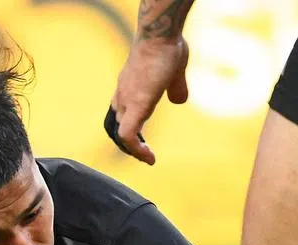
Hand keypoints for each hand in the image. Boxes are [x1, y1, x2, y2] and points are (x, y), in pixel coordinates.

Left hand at [108, 36, 189, 164]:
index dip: (131, 130)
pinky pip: (128, 135)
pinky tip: (149, 157)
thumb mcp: (173, 70)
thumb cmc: (166, 46)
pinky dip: (136, 149)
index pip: (121, 115)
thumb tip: (179, 100)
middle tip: (145, 154)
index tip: (144, 141)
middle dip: (129, 144)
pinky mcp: (136, 105)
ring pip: (121, 134)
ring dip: (133, 150)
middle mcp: (122, 96)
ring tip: (148, 158)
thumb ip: (175, 87)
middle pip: (118, 127)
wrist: (159, 34)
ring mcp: (127, 101)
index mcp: (128, 89)